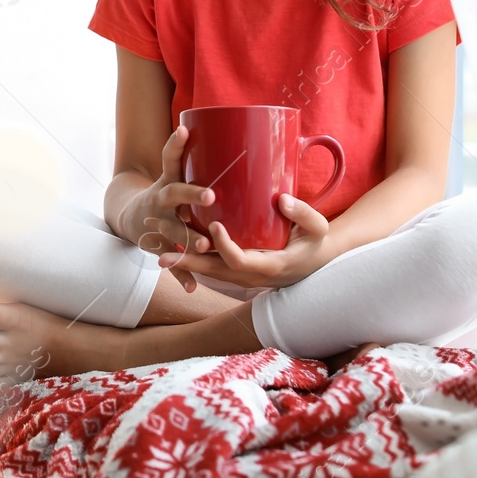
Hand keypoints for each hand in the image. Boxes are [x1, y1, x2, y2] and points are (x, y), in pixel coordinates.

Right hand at [118, 125, 217, 292]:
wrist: (128, 215)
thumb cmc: (167, 194)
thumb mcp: (174, 178)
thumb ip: (199, 168)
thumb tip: (246, 150)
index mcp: (168, 180)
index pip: (170, 158)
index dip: (176, 144)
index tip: (184, 130)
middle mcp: (161, 199)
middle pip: (174, 193)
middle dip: (191, 195)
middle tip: (211, 196)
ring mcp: (156, 222)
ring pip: (173, 229)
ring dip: (188, 237)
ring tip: (204, 245)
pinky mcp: (155, 244)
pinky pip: (170, 260)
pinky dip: (181, 274)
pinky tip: (192, 286)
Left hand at [157, 192, 335, 289]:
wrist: (316, 263)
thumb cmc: (317, 243)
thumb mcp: (319, 229)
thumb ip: (303, 214)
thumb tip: (281, 199)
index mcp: (270, 266)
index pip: (240, 261)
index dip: (225, 246)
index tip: (215, 225)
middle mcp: (251, 277)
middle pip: (214, 272)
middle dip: (188, 263)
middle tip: (162, 254)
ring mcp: (243, 278)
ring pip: (209, 273)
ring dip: (184, 264)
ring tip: (157, 254)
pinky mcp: (237, 272)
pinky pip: (212, 269)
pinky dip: (192, 261)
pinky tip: (172, 249)